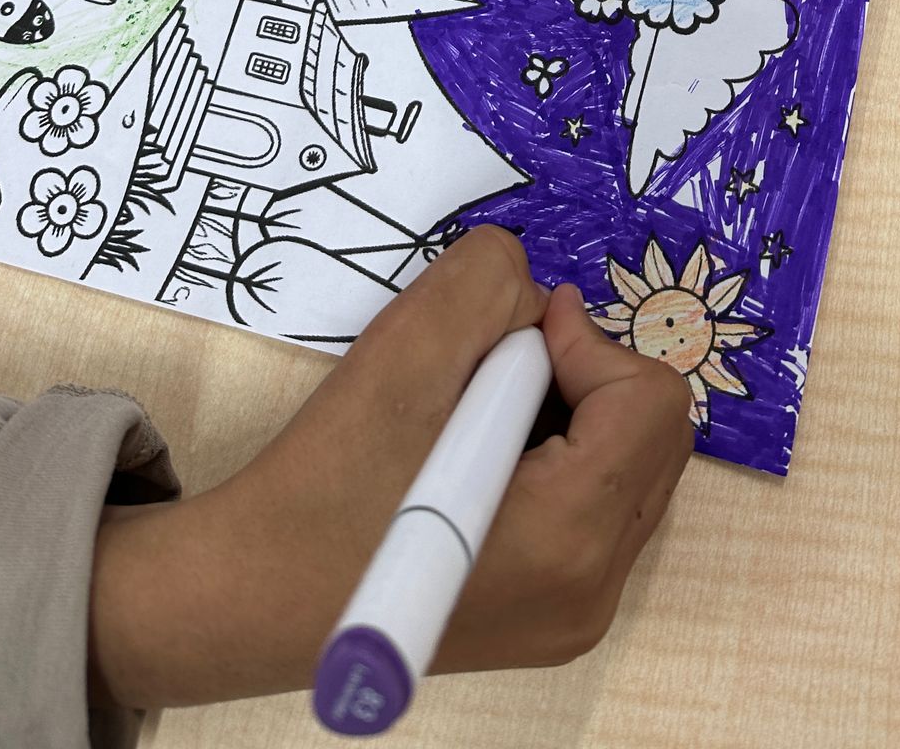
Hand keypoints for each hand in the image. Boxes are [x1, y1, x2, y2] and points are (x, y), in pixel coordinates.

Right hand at [88, 229, 693, 709]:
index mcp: (570, 540)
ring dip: (569, 412)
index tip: (512, 337)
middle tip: (493, 369)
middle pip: (654, 436)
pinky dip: (556, 456)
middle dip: (584, 376)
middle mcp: (591, 593)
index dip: (587, 343)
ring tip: (476, 416)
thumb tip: (546, 301)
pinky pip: (598, 504)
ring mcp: (574, 614)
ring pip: (630, 466)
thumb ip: (490, 285)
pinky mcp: (549, 614)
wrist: (245, 595)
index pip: (649, 403)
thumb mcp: (406, 351)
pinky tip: (477, 455)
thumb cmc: (318, 485)